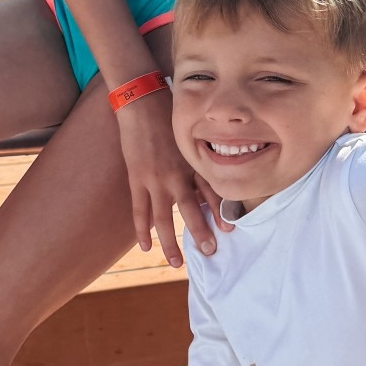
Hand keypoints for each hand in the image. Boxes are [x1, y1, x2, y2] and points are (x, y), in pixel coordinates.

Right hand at [115, 89, 226, 266]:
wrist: (141, 102)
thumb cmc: (168, 116)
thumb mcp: (189, 137)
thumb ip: (198, 161)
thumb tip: (206, 186)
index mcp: (191, 163)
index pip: (209, 192)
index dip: (219, 212)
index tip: (228, 230)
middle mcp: (175, 174)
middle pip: (190, 210)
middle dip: (200, 232)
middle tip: (209, 252)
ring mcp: (153, 179)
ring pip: (163, 218)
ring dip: (170, 242)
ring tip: (177, 262)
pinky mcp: (136, 179)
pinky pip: (139, 210)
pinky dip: (142, 230)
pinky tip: (146, 247)